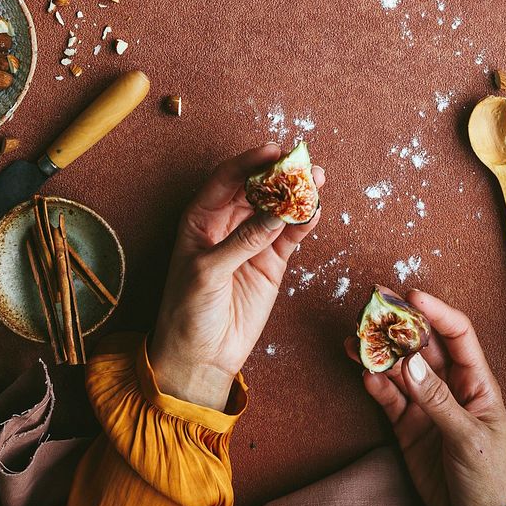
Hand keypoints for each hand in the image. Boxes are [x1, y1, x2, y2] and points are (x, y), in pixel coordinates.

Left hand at [149, 143, 323, 411]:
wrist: (200, 355)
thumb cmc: (188, 310)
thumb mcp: (208, 272)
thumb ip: (241, 242)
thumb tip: (274, 214)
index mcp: (200, 218)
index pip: (226, 180)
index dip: (249, 162)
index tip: (272, 151)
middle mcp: (227, 224)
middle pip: (256, 189)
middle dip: (278, 174)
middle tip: (301, 162)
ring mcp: (251, 242)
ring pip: (276, 209)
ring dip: (296, 194)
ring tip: (317, 179)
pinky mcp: (271, 263)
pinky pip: (289, 236)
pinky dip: (303, 223)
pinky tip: (315, 210)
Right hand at [345, 291, 505, 505]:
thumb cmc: (490, 477)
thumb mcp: (470, 438)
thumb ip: (438, 401)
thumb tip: (408, 362)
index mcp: (476, 381)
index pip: (457, 334)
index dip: (436, 311)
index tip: (411, 295)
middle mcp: (449, 386)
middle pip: (421, 344)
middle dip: (397, 324)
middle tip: (370, 307)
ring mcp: (426, 404)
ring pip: (399, 368)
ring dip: (378, 353)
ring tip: (355, 340)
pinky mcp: (407, 426)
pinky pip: (388, 397)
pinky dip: (375, 384)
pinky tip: (364, 374)